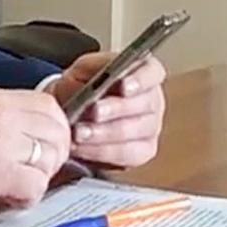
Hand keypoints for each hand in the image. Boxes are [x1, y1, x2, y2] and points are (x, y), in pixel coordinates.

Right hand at [0, 88, 70, 215]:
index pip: (50, 106)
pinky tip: (9, 198)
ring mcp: (1, 142)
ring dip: (41, 177)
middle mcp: (2, 115)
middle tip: (37, 170)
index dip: (56, 130)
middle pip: (58, 131)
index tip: (46, 146)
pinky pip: (36, 185)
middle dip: (55, 155)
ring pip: (51, 158)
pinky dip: (29, 197)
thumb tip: (26, 136)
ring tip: (19, 185)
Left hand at [46, 52, 166, 168]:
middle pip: (145, 104)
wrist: (73, 110)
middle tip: (94, 112)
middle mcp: (152, 99)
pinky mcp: (143, 150)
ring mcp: (152, 127)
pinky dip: (102, 151)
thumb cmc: (82, 86)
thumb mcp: (80, 72)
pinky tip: (82, 147)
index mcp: (144, 72)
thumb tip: (85, 88)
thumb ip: (85, 75)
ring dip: (105, 134)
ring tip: (80, 133)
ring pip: (135, 131)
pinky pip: (127, 154)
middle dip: (116, 109)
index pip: (152, 72)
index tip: (123, 86)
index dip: (140, 80)